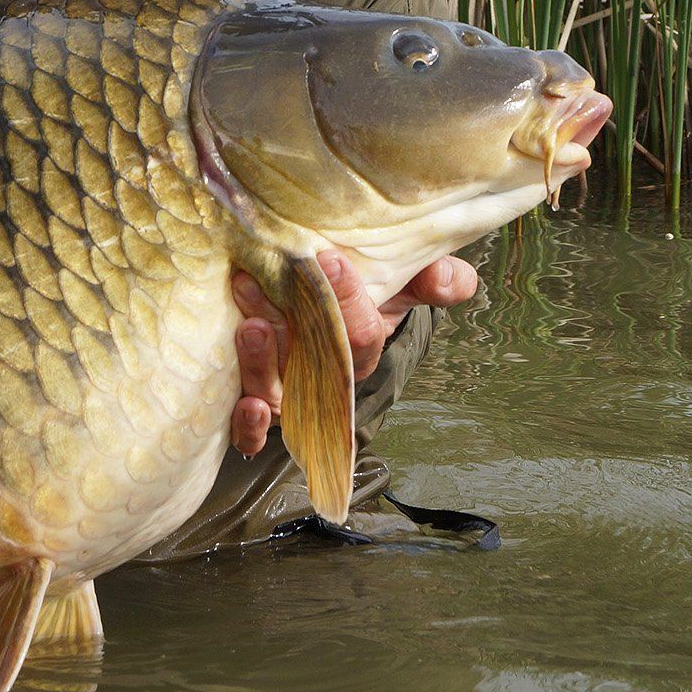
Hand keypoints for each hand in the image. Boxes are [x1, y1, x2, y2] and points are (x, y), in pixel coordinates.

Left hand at [227, 250, 477, 456]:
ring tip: (251, 327)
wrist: (316, 318)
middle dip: (301, 325)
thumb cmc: (357, 302)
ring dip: (263, 364)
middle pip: (319, 364)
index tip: (332, 259)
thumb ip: (430, 278)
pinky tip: (245, 405)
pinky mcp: (256, 411)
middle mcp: (324, 378)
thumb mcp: (396, 285)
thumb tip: (446, 278)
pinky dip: (249, 425)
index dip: (350, 301)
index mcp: (361, 350)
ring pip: (279, 393)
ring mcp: (289, 397)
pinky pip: (253, 431)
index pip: (363, 334)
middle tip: (278, 283)